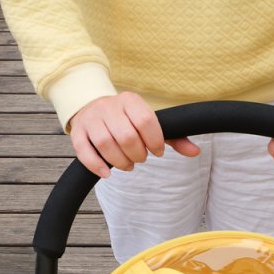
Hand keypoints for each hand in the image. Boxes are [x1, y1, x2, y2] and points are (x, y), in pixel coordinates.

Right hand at [69, 91, 199, 177]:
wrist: (92, 105)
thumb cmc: (127, 119)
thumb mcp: (149, 121)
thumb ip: (173, 136)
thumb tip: (196, 152)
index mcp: (130, 100)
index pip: (146, 121)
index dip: (154, 141)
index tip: (157, 151)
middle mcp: (109, 106)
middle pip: (126, 136)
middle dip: (137, 154)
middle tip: (141, 159)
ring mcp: (91, 119)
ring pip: (105, 144)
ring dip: (120, 162)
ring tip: (128, 165)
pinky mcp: (78, 132)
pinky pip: (84, 151)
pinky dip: (96, 166)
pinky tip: (107, 173)